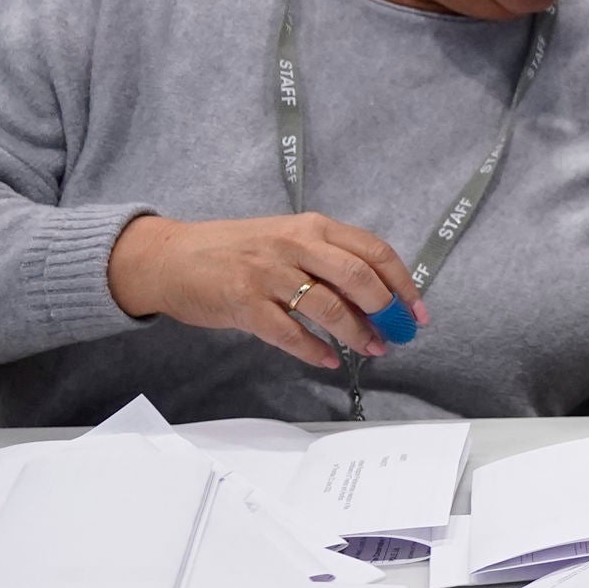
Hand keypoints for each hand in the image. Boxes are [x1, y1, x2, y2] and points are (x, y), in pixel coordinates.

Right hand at [106, 211, 419, 369]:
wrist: (170, 257)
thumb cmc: (236, 250)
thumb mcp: (287, 240)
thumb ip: (328, 260)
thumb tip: (376, 299)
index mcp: (312, 227)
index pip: (374, 251)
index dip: (403, 283)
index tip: (418, 312)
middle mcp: (294, 245)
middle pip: (359, 278)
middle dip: (387, 311)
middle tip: (398, 335)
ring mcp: (268, 273)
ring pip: (328, 307)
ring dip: (356, 335)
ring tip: (371, 351)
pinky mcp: (243, 302)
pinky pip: (289, 333)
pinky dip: (314, 350)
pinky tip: (328, 361)